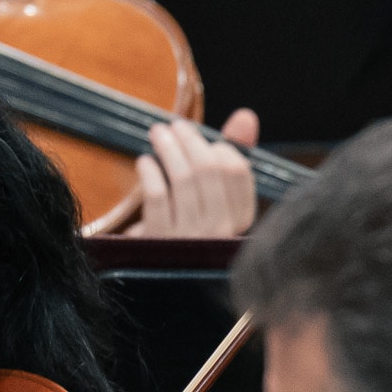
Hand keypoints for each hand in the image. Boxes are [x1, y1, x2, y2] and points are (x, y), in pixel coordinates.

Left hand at [123, 108, 261, 239]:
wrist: (160, 276)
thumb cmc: (193, 228)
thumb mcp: (217, 198)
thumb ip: (234, 156)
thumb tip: (246, 116)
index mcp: (240, 221)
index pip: (237, 170)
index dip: (220, 147)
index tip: (205, 141)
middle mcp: (220, 231)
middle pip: (208, 169)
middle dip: (189, 139)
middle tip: (173, 125)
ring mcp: (190, 238)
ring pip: (182, 179)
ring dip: (167, 148)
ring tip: (157, 133)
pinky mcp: (159, 241)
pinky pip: (157, 195)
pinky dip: (150, 171)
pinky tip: (144, 162)